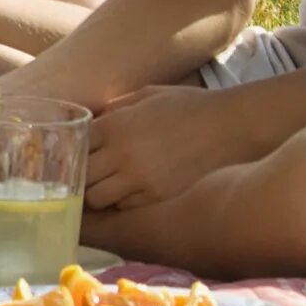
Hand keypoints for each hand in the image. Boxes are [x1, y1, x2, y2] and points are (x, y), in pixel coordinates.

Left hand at [83, 84, 268, 212]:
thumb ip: (116, 108)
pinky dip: (125, 205)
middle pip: (80, 178)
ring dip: (101, 196)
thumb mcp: (148, 96)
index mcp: (114, 125)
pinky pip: (126, 209)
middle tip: (90, 179)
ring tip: (113, 189)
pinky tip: (136, 196)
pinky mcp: (158, 199)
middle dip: (82, 179)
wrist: (232, 126)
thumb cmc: (190, 107)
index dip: (73, 155)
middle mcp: (121, 154)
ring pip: (98, 199)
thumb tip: (93, 119)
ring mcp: (139, 180)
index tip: (78, 159)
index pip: (74, 148)